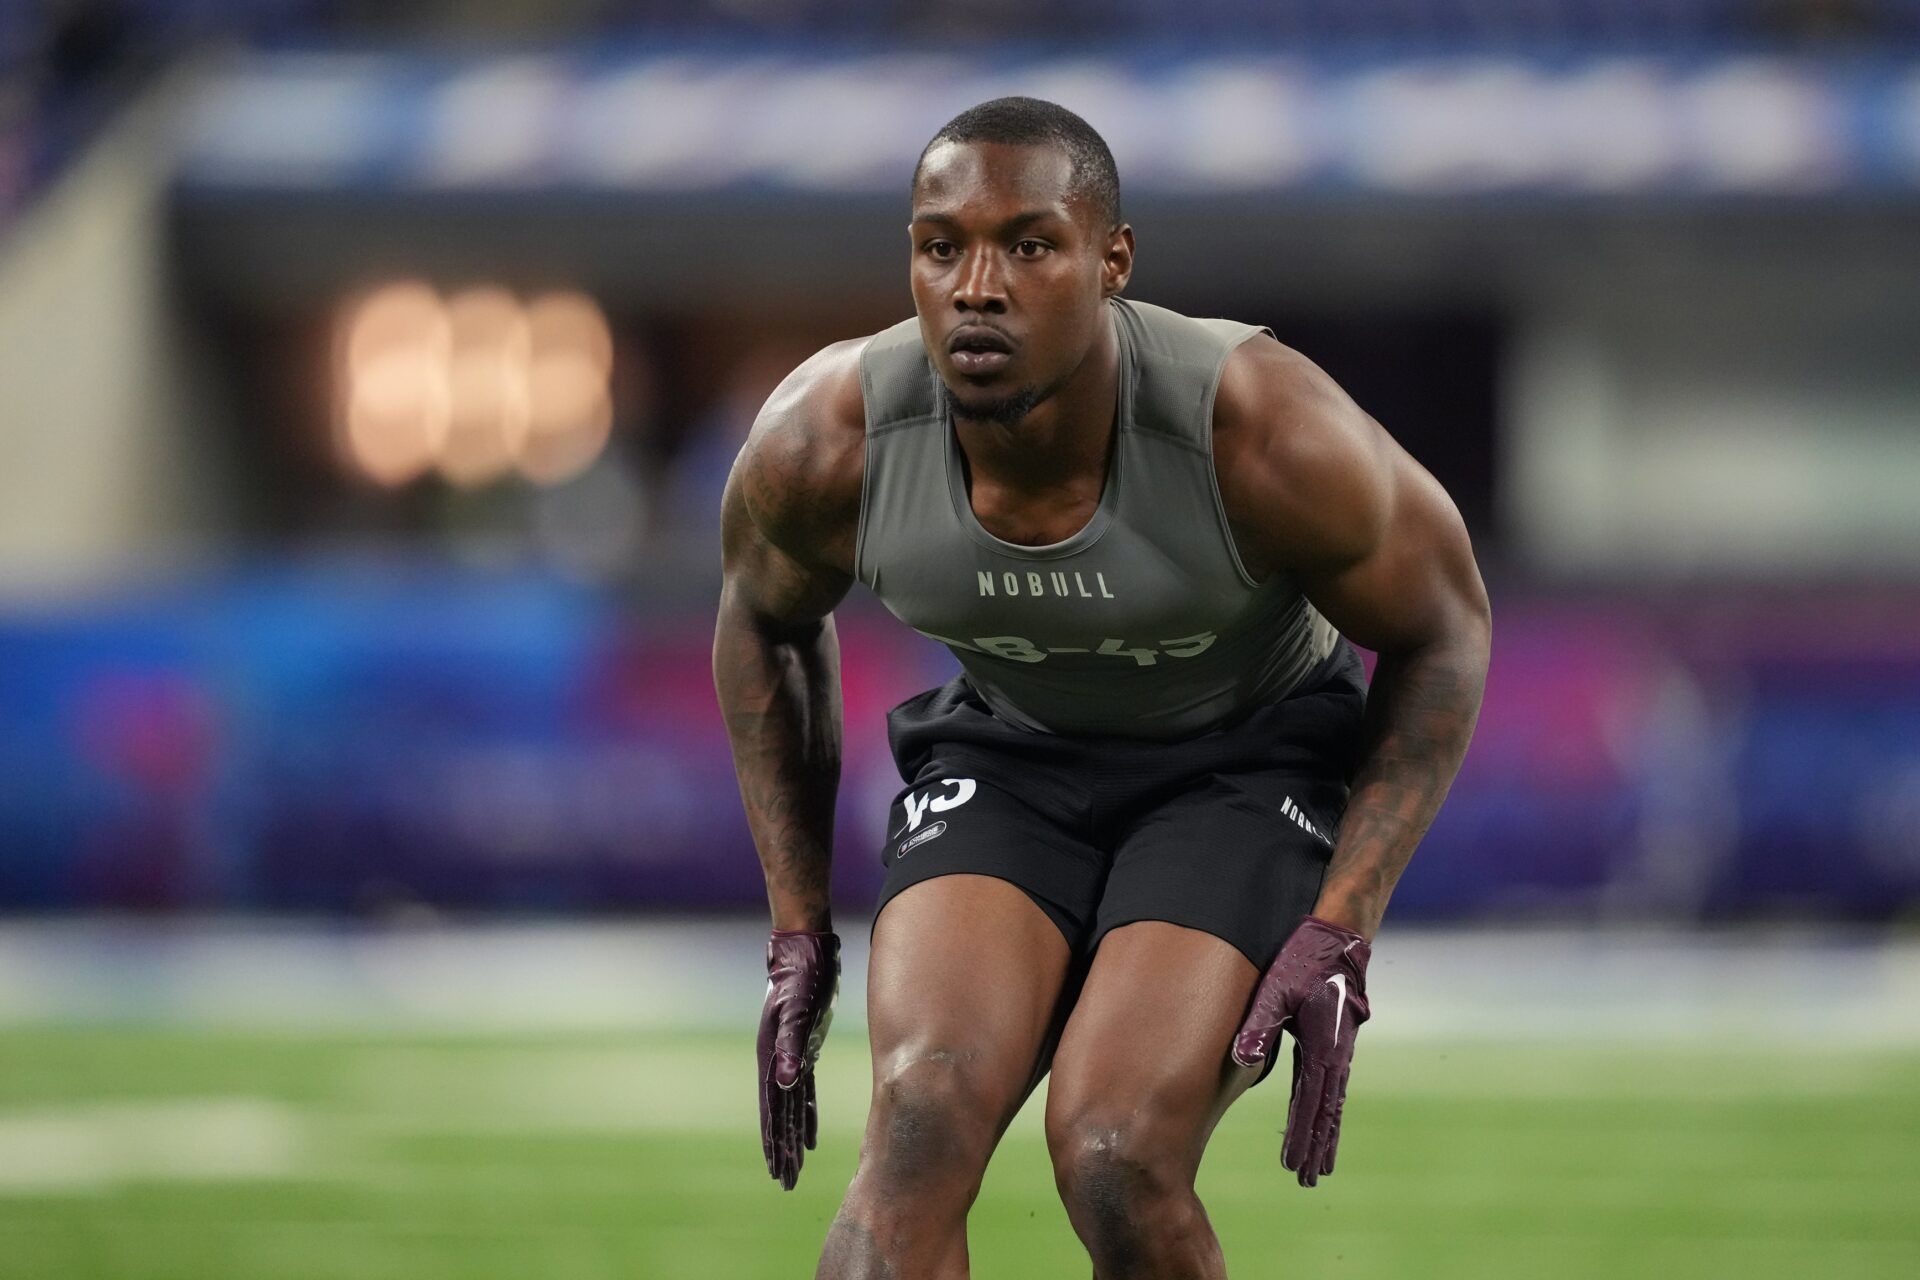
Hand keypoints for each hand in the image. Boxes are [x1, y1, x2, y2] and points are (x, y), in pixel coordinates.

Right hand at [758, 929, 839, 1189]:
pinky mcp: (805, 1048)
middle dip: (782, 1150)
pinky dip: (807, 1114)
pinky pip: (804, 1091)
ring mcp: (790, 1055)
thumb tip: (785, 1084)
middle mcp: (777, 1062)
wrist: (804, 950)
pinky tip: (812, 1135)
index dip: (774, 1142)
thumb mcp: (797, 1012)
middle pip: (778, 1115)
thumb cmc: (801, 977)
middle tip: (786, 1183)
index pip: (772, 1111)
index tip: (778, 1172)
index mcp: (771, 1057)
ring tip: (794, 1166)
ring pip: (791, 1107)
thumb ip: (792, 1047)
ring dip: (793, 1136)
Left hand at [1231, 916, 1370, 1186]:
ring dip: (1324, 1131)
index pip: (1310, 1104)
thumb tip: (1243, 1058)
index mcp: (1323, 1047)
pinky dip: (1326, 1106)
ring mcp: (1339, 1048)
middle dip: (1316, 1145)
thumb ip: (1259, 1024)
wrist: (1339, 935)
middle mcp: (1336, 1053)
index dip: (1302, 1137)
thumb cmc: (1303, 959)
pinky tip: (1321, 1117)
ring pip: (1332, 1100)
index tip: (1296, 1168)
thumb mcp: (1276, 989)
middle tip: (1308, 1179)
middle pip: (1326, 1110)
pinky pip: (1330, 1082)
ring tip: (1320, 1162)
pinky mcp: (1334, 1038)